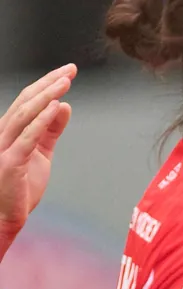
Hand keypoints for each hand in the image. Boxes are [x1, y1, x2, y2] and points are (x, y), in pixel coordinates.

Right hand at [0, 65, 75, 255]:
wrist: (5, 219)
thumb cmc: (20, 187)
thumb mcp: (40, 153)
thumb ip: (51, 131)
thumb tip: (64, 106)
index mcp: (9, 131)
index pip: (27, 100)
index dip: (46, 84)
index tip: (67, 71)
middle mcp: (2, 135)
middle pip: (25, 102)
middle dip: (48, 83)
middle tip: (70, 69)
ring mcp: (3, 148)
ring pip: (25, 114)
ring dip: (46, 96)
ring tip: (65, 82)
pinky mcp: (10, 164)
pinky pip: (27, 137)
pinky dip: (41, 120)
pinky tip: (55, 107)